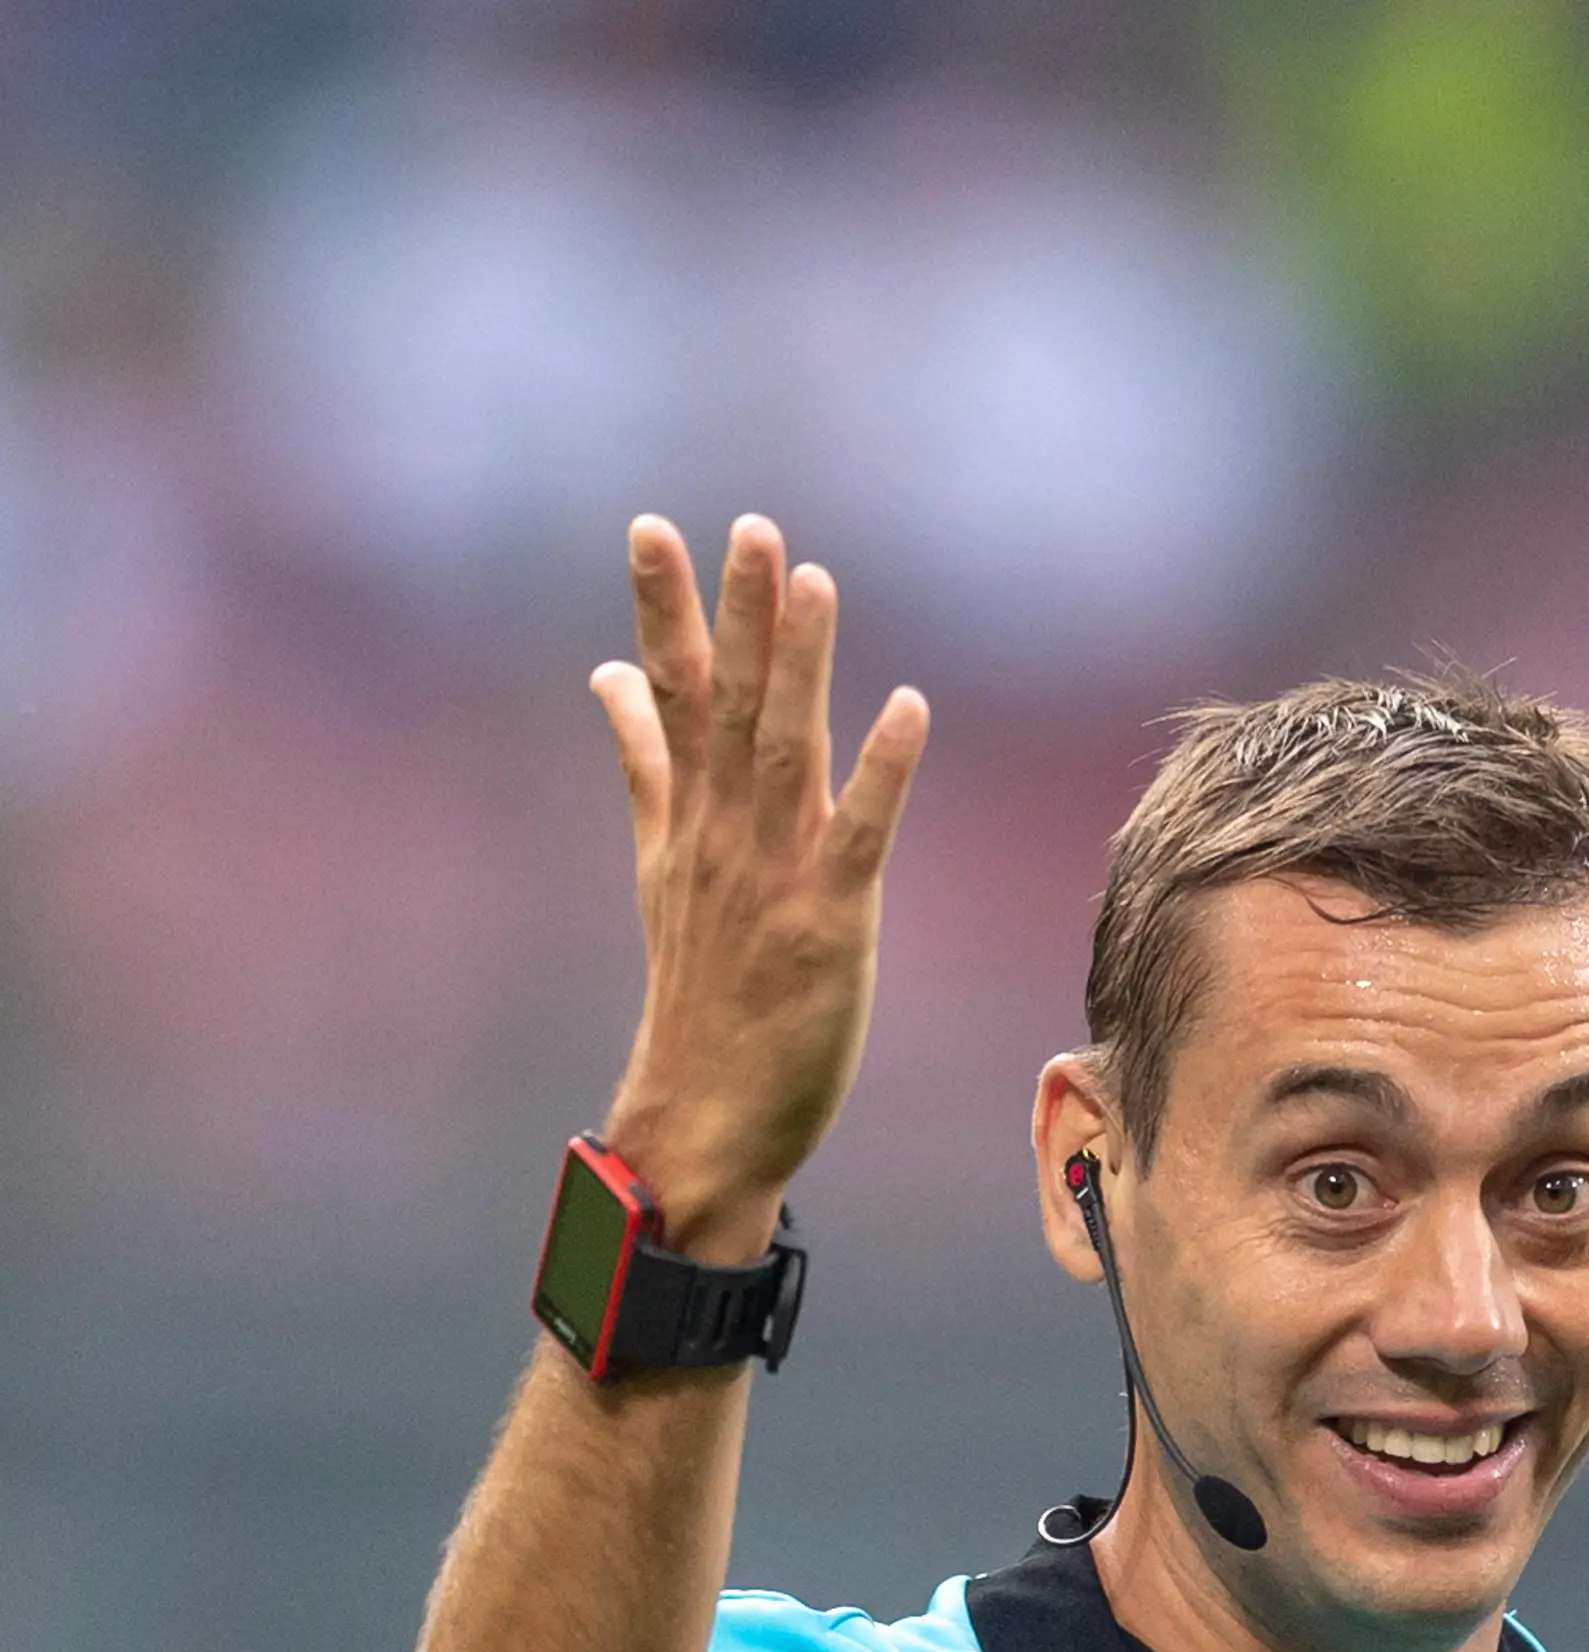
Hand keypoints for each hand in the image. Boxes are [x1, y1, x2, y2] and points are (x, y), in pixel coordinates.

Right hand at [594, 515, 928, 1261]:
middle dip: (735, 614)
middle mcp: (720, 835)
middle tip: (751, 526)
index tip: (655, 526)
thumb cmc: (698, 993)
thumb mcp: (662, 864)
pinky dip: (885, 770)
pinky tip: (910, 706)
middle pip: (725, 706)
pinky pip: (858, 834)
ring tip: (814, 580)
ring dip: (800, 667)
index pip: (668, 694)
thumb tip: (607, 674)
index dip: (664, 609)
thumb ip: (643, 765)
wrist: (698, 1118)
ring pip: (784, 751)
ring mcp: (770, 877)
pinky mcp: (826, 925)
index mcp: (685, 818)